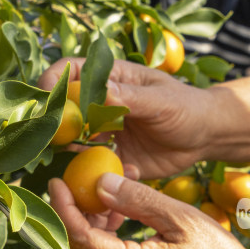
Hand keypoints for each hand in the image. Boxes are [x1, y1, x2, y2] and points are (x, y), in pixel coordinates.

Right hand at [38, 58, 209, 178]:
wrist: (204, 137)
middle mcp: (98, 105)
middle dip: (52, 120)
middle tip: (50, 135)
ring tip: (70, 158)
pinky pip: (89, 165)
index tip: (45, 96)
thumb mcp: (161, 100)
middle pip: (63, 108)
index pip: (71, 72)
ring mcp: (101, 132)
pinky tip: (101, 176)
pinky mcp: (108, 158)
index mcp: (109, 79)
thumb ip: (130, 97)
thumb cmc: (186, 107)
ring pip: (70, 139)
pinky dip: (88, 171)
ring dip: (65, 149)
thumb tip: (101, 92)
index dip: (54, 80)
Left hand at [48, 172, 249, 248]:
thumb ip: (138, 200)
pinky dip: (103, 238)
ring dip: (88, 226)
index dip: (63, 209)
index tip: (56, 182)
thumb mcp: (181, 218)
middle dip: (70, 216)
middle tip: (74, 184)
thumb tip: (99, 182)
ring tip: (106, 194)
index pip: (81, 239)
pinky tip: (120, 215)